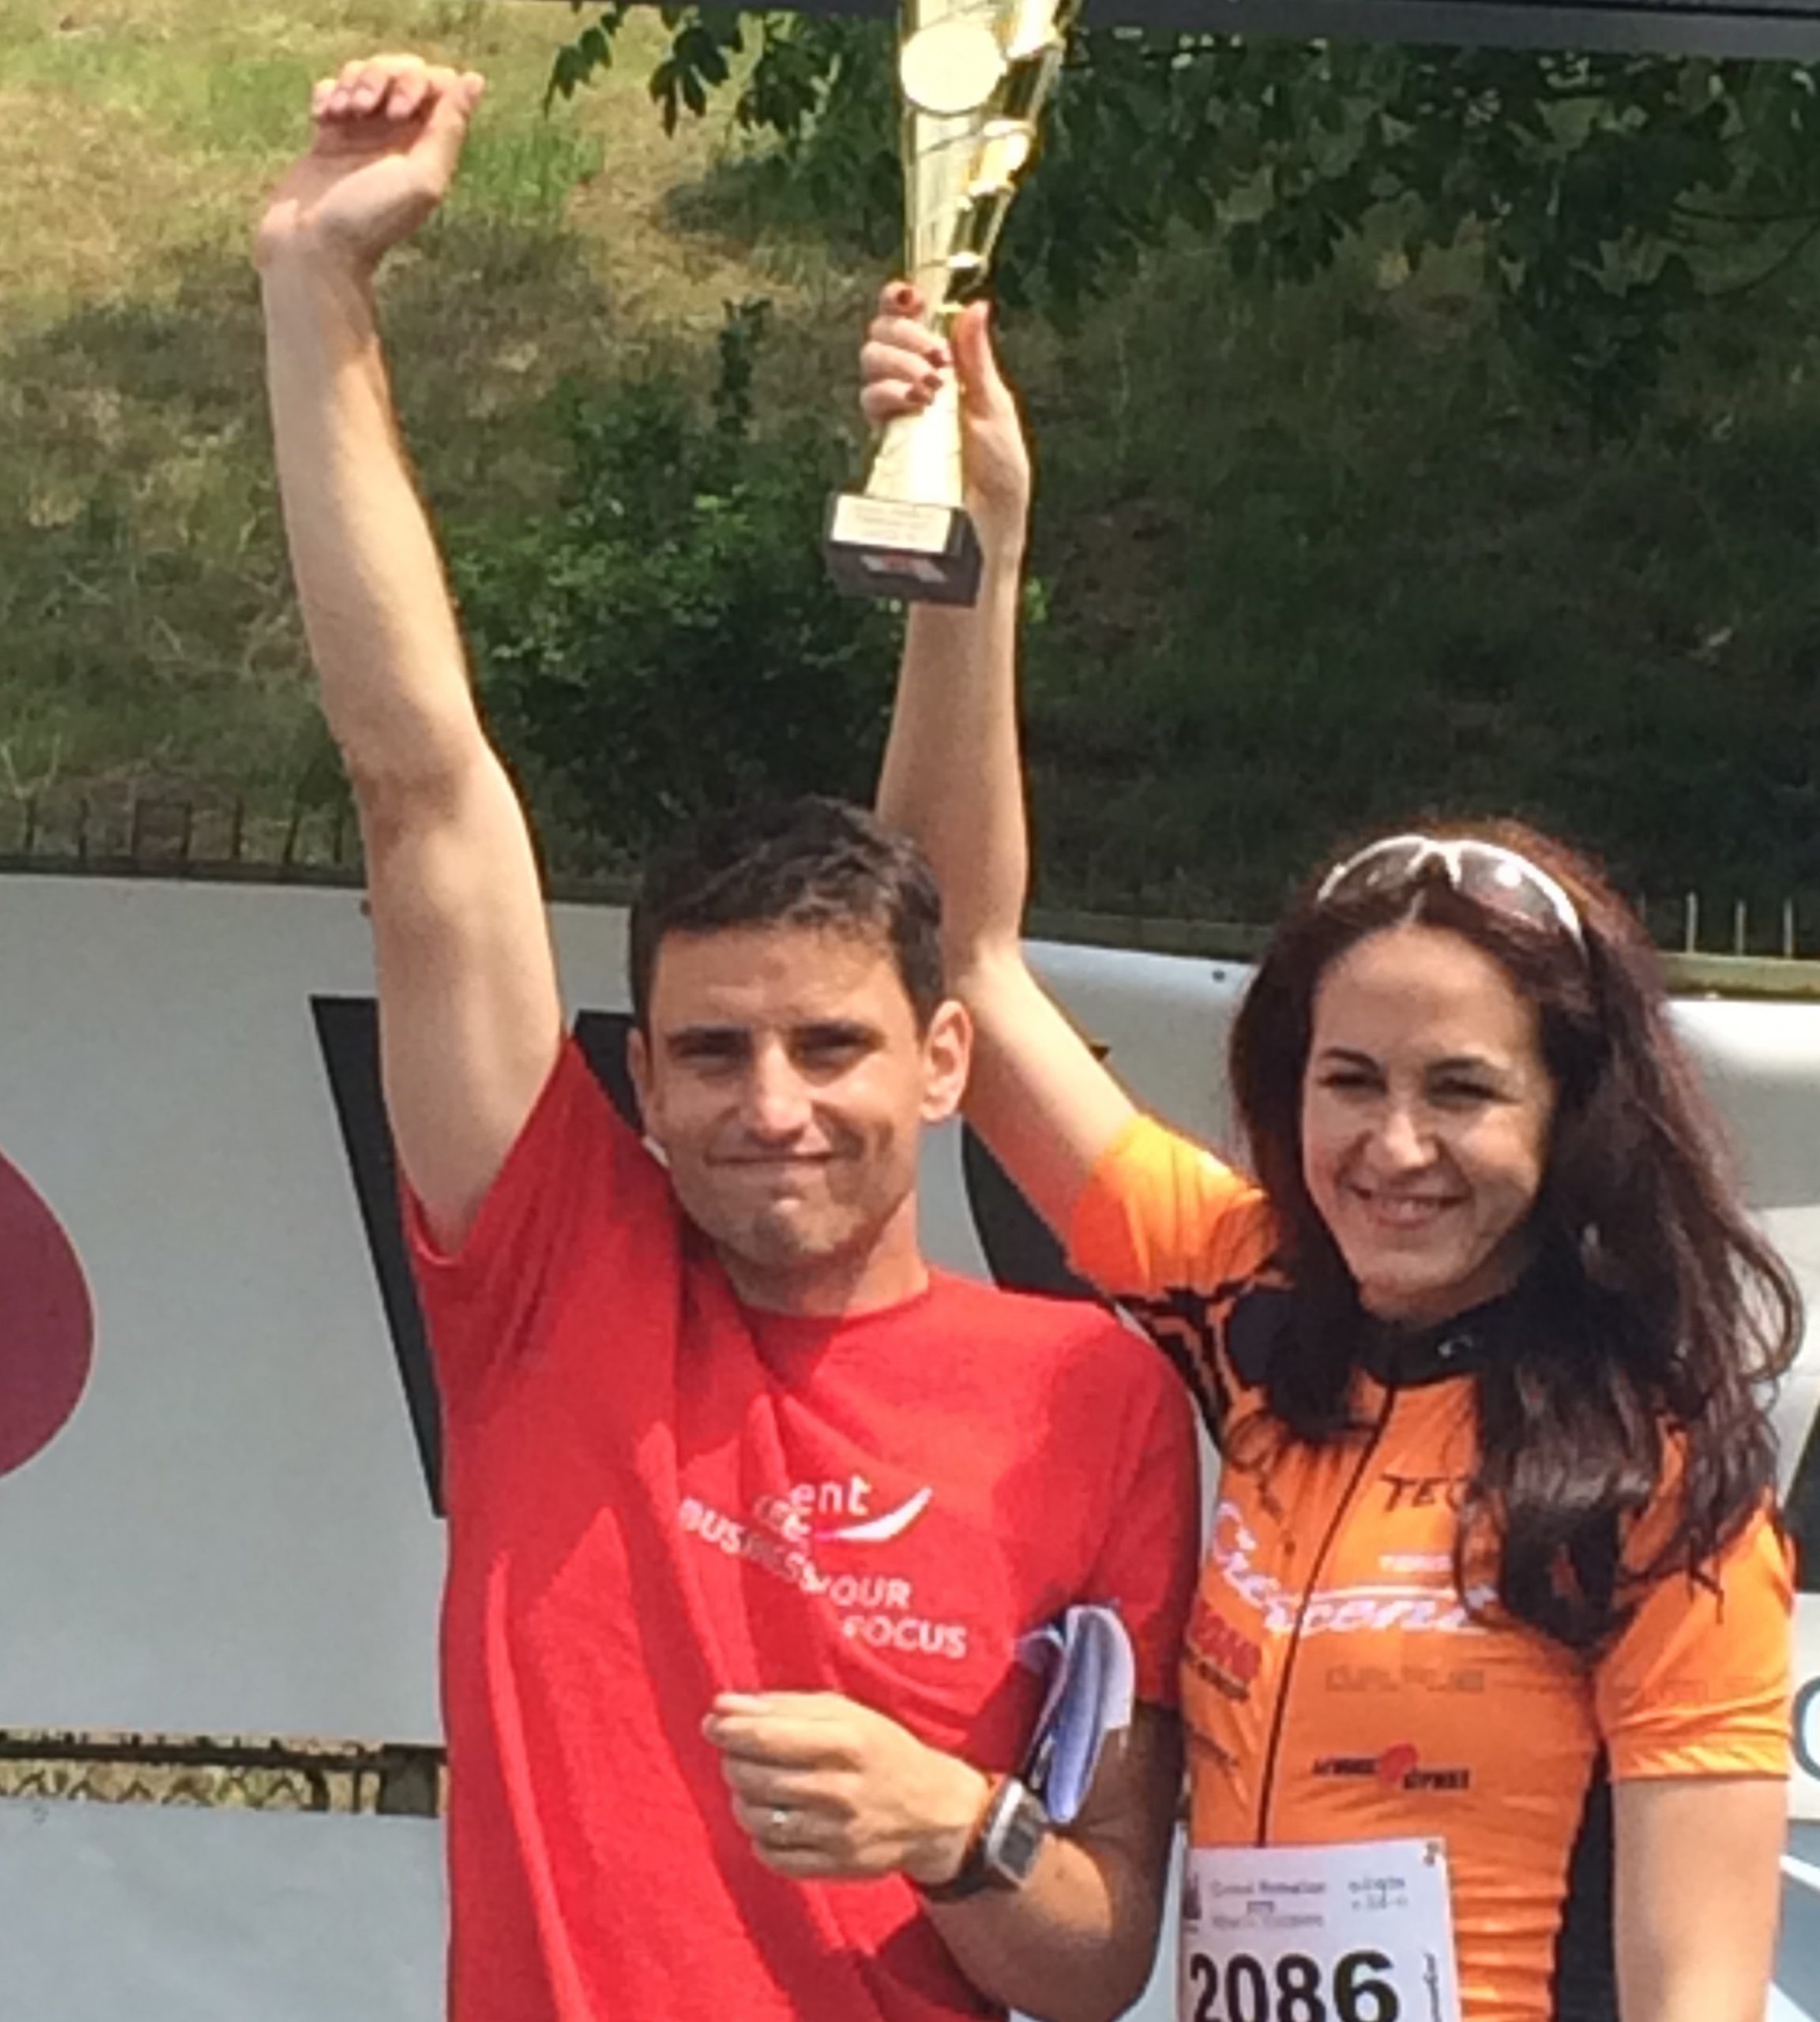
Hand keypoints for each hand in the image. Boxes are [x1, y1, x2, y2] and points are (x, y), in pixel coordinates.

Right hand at [255, 55, 486, 276]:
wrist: (312, 244)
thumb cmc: (369, 218)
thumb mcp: (422, 178)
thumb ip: (449, 129)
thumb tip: (475, 80)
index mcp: (427, 146)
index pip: (438, 82)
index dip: (418, 81)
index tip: (400, 112)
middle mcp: (399, 137)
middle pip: (400, 69)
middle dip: (381, 76)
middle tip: (366, 110)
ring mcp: (363, 133)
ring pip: (365, 74)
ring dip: (352, 82)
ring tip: (341, 115)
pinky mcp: (329, 135)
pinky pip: (332, 89)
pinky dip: (327, 93)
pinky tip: (321, 119)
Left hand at [704, 1690, 990, 1884]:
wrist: (935, 1811)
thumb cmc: (880, 1749)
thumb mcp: (844, 1713)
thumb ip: (781, 1706)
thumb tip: (720, 1706)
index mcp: (847, 1741)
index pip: (766, 1737)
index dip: (729, 1730)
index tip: (712, 1723)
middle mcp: (842, 1789)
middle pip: (755, 1778)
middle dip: (733, 1761)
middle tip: (736, 1753)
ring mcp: (838, 1834)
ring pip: (757, 1819)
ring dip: (742, 1798)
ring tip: (755, 1785)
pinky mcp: (835, 1868)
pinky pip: (772, 1856)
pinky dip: (760, 1836)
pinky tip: (773, 1818)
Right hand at [860, 283, 1031, 563]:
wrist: (984, 530)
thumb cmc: (999, 479)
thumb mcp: (995, 408)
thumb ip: (977, 359)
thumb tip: (975, 307)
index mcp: (943, 373)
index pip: (908, 324)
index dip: (899, 302)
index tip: (908, 295)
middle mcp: (913, 388)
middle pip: (882, 335)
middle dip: (905, 333)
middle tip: (936, 360)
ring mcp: (896, 416)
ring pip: (871, 362)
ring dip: (898, 361)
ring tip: (930, 388)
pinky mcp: (885, 444)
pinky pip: (870, 401)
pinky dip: (889, 391)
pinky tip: (914, 402)